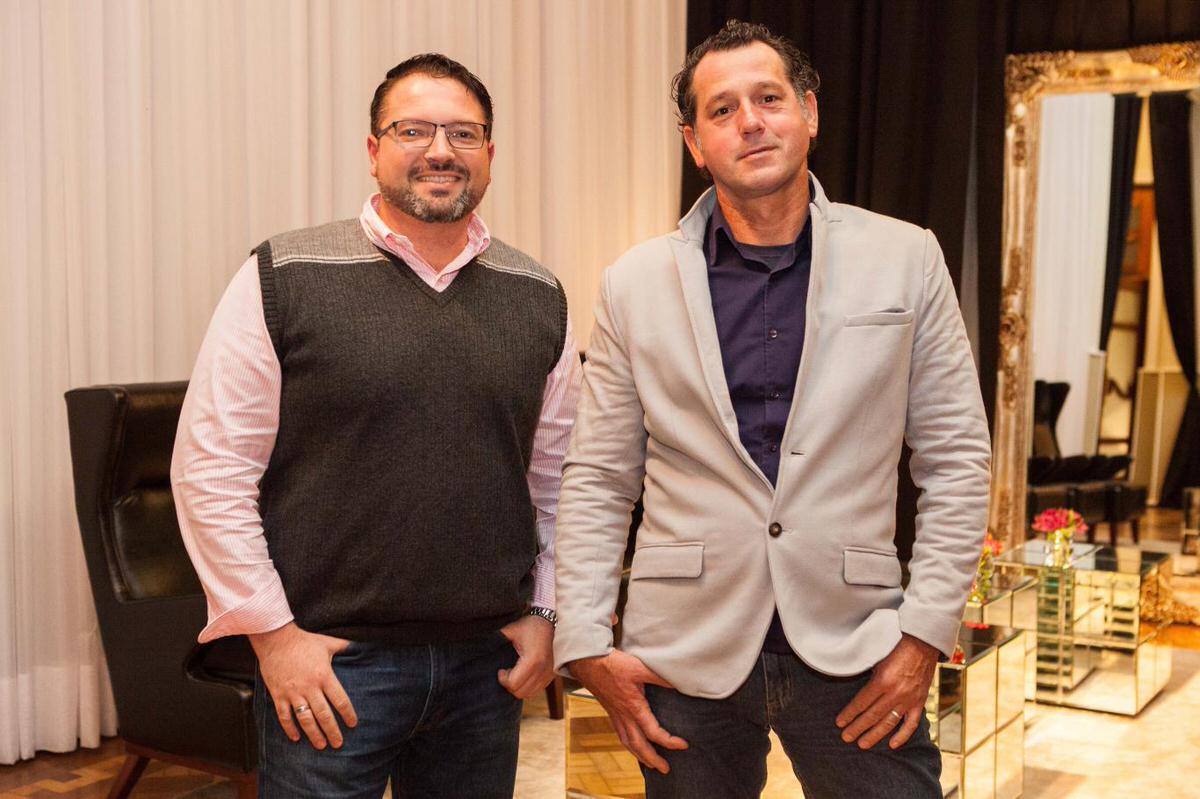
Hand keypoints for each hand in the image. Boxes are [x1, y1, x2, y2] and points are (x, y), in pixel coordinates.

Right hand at [249, 622, 356, 749]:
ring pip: (305, 719)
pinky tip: (296, 738)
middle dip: (332, 731)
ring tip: (321, 745)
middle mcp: (309, 687)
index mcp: (324, 676)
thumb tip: (362, 647)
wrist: (276, 640)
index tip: (353, 724)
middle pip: (324, 714)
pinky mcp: (278, 695)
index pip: (340, 700)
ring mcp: (293, 692)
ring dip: (314, 734)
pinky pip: (284, 716)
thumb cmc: (304, 642)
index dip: (348, 714)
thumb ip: (345, 647)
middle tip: (339, 744)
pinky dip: (289, 728)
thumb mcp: (328, 643)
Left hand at [496, 614, 555, 698]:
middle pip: (520, 692)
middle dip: (509, 685)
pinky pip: (536, 690)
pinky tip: (523, 676)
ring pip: (528, 694)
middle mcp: (542, 670)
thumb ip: (496, 638)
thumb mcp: (511, 629)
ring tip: (514, 674)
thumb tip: (479, 644)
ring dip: (518, 688)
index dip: (503, 679)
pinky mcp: (551, 676)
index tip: (500, 670)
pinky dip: (527, 687)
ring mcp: (548, 674)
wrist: (550, 622)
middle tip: (506, 673)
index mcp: (532, 659)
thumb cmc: (530, 626)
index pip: (513, 683)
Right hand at [568, 649, 687, 773]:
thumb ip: (660, 677)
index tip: (683, 745)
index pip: (653, 732)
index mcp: (633, 707)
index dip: (669, 742)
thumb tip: (679, 683)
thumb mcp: (639, 667)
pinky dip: (629, 746)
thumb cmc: (613, 664)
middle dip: (653, 760)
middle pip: (639, 745)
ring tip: (651, 764)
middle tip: (666, 770)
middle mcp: (624, 716)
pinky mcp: (611, 712)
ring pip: (627, 743)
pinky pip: (620, 735)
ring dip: (640, 756)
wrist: (588, 663)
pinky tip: (633, 746)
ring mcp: (615, 715)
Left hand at [835, 634, 937, 749]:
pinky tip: (892, 745)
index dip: (849, 714)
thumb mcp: (877, 656)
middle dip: (857, 728)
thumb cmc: (895, 645)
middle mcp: (896, 692)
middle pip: (873, 715)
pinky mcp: (920, 701)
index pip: (862, 702)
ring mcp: (909, 699)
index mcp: (883, 680)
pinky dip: (903, 735)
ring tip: (862, 744)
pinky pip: (911, 723)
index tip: (839, 723)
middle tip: (846, 737)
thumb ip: (868, 675)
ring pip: (889, 722)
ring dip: (875, 735)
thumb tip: (852, 687)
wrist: (923, 642)